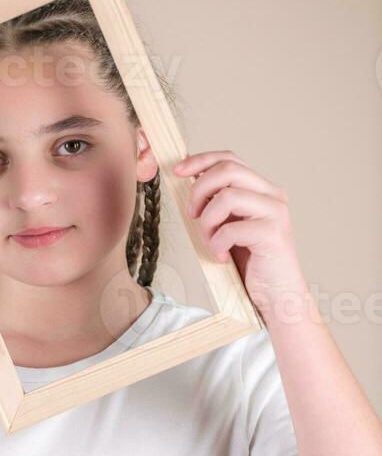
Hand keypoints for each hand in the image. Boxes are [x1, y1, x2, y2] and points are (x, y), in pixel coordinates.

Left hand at [174, 150, 307, 318]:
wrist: (277, 296)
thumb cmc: (251, 263)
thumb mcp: (230, 225)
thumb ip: (219, 203)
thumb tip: (190, 182)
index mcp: (262, 189)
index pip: (230, 159)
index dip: (201, 161)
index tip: (178, 172)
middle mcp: (273, 195)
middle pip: (227, 170)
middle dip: (199, 191)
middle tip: (192, 215)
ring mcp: (276, 213)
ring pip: (227, 196)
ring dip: (207, 222)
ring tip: (210, 241)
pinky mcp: (273, 234)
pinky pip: (230, 229)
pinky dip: (217, 244)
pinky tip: (222, 257)